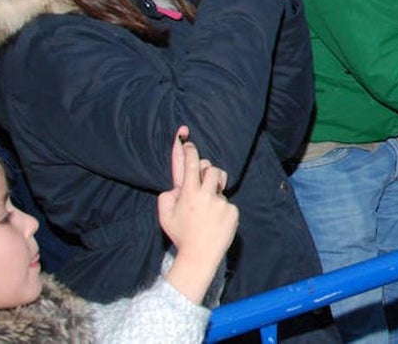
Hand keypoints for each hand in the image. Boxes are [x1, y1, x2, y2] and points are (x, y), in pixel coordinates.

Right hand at [157, 130, 238, 303]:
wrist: (200, 256)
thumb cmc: (181, 235)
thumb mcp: (164, 216)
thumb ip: (166, 197)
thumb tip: (177, 185)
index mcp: (189, 195)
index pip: (191, 165)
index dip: (189, 151)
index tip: (188, 142)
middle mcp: (206, 196)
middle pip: (211, 168)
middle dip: (206, 171)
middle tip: (200, 182)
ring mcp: (222, 203)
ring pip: (220, 183)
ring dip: (214, 186)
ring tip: (207, 203)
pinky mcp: (233, 211)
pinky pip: (227, 201)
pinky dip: (221, 207)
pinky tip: (214, 221)